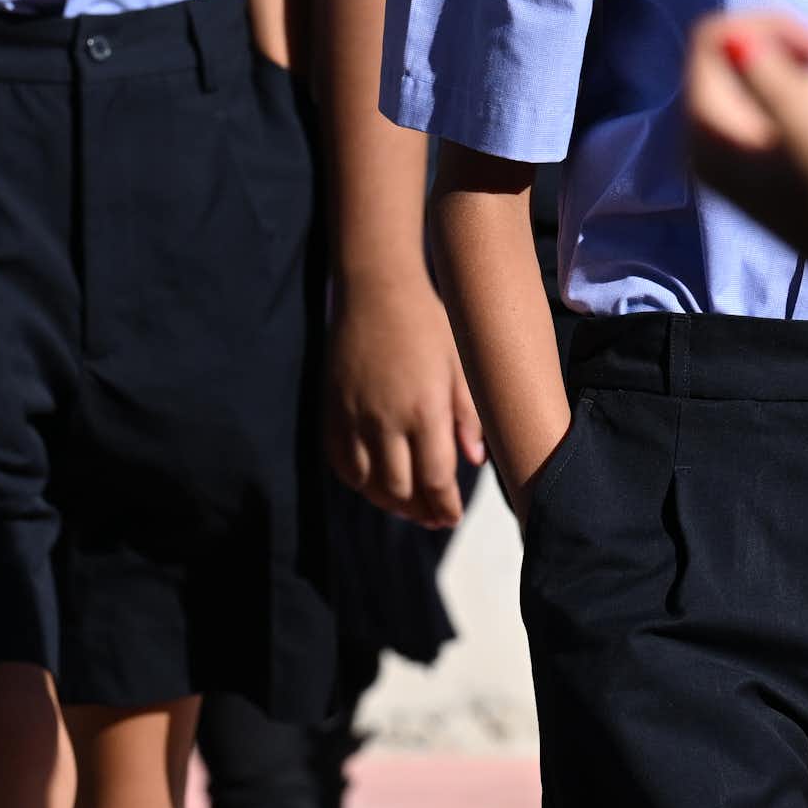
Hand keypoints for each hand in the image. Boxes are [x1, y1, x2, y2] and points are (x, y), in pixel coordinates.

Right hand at [327, 274, 487, 527]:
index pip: (436, 478)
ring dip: (388, 501)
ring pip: (367, 483)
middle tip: (433, 517)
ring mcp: (354, 417)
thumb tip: (475, 460)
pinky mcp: (332, 410)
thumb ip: (469, 416)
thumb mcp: (461, 365)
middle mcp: (386, 419)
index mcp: (425, 410)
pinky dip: (358, 481)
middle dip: (419, 511)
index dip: (445, 506)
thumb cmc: (428, 323)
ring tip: (407, 504)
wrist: (376, 290)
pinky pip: (340, 462)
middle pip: (400, 489)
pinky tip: (374, 481)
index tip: (452, 517)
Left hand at [684, 11, 807, 337]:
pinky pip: (775, 94)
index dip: (764, 28)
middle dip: (784, 52)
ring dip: (799, 76)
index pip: (710, 43)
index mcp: (707, 138)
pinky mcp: (764, 147)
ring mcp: (735, 144)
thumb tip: (736, 38)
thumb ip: (776, 88)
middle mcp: (709, 140)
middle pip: (728, 52)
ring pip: (757, 70)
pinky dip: (805, 95)